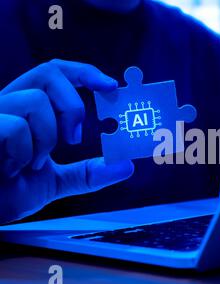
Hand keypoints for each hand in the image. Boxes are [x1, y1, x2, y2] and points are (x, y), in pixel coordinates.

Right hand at [0, 59, 133, 223]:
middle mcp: (8, 104)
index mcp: (25, 111)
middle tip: (73, 138)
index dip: (84, 73)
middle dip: (72, 106)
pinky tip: (13, 168)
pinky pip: (15, 126)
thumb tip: (126, 166)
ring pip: (34, 101)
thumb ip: (88, 173)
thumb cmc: (7, 193)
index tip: (111, 86)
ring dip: (45, 139)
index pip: (54, 73)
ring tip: (31, 163)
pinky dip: (24, 152)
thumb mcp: (56, 182)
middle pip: (48, 73)